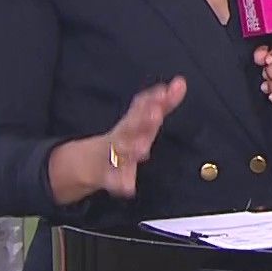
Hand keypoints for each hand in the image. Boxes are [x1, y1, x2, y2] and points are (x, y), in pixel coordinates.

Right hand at [103, 76, 186, 197]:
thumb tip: (181, 82)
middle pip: (132, 125)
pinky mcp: (109, 175)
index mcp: (132, 122)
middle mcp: (123, 135)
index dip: (154, 99)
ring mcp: (114, 154)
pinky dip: (120, 183)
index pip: (143, 107)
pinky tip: (128, 188)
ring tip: (142, 149)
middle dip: (144, 119)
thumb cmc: (125, 138)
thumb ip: (164, 103)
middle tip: (156, 114)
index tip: (165, 92)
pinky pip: (115, 180)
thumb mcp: (143, 119)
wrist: (90, 162)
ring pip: (123, 151)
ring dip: (133, 148)